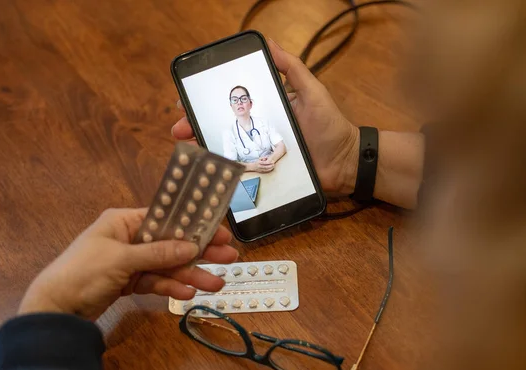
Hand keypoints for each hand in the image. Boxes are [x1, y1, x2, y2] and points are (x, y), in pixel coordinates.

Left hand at [18, 208, 237, 320]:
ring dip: (191, 274)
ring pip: (168, 265)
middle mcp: (130, 238)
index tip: (219, 231)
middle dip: (199, 252)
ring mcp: (131, 261)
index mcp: (124, 221)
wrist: (55, 310)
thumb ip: (159, 252)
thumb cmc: (83, 272)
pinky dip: (171, 286)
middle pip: (172, 243)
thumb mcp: (122, 258)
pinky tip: (188, 293)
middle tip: (229, 257)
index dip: (193, 225)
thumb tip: (192, 246)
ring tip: (216, 284)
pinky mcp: (129, 282)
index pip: (166, 219)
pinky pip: (156, 281)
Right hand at [172, 39, 359, 194]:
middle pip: (222, 126)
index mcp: (267, 109)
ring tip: (186, 145)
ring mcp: (261, 153)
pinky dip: (223, 170)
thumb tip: (270, 41)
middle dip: (196, 124)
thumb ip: (293, 68)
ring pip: (226, 149)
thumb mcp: (312, 91)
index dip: (208, 101)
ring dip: (203, 146)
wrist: (345, 163)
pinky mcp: (266, 173)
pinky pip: (241, 171)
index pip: (232, 103)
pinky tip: (208, 168)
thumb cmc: (331, 126)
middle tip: (179, 126)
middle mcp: (260, 130)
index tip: (187, 100)